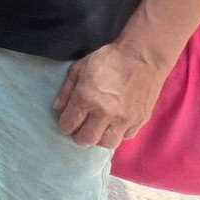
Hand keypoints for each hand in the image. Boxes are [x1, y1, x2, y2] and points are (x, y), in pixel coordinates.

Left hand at [54, 43, 169, 148]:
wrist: (142, 56)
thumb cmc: (108, 59)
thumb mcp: (79, 68)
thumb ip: (66, 90)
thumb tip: (58, 109)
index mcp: (86, 98)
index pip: (68, 125)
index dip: (64, 126)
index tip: (66, 123)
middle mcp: (104, 113)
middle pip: (86, 140)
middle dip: (79, 136)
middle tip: (79, 129)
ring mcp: (124, 119)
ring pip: (106, 144)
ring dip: (99, 139)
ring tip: (97, 129)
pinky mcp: (140, 120)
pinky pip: (125, 137)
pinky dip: (117, 134)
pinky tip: (113, 125)